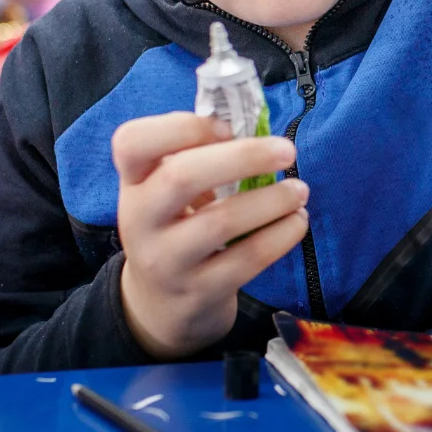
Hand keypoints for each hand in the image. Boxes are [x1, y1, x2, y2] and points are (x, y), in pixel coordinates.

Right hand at [114, 113, 310, 358]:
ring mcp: (167, 260)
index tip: (226, 127)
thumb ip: (196, 157)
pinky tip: (297, 221)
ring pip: (220, 222)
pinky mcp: (200, 291)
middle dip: (243, 157)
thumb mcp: (166, 192)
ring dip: (271, 200)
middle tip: (286, 150)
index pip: (131, 142)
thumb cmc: (175, 229)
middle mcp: (140, 220)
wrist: (161, 305)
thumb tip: (254, 128)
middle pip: (182, 176)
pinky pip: (247, 259)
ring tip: (299, 190)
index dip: (180, 127)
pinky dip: (280, 236)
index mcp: (133, 183)